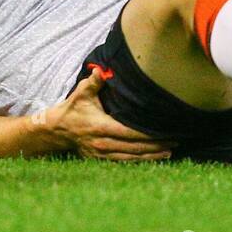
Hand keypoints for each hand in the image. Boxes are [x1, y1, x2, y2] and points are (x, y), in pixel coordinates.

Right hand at [41, 68, 172, 161]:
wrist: (56, 130)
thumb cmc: (72, 109)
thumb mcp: (81, 93)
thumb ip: (94, 82)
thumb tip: (101, 70)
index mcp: (101, 127)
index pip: (130, 132)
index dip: (149, 133)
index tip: (165, 131)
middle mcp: (103, 143)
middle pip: (135, 147)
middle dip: (156, 145)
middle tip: (175, 140)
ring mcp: (102, 153)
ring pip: (131, 157)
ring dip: (151, 155)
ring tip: (170, 151)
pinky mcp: (101, 159)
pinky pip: (123, 162)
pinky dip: (139, 161)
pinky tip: (153, 159)